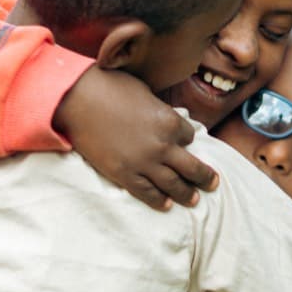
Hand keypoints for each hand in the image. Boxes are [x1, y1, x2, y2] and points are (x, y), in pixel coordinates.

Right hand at [53, 66, 217, 209]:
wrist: (79, 100)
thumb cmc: (110, 87)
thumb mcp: (145, 91)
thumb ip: (158, 109)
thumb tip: (163, 117)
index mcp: (170, 121)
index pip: (190, 136)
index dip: (187, 139)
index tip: (184, 142)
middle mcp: (163, 146)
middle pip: (192, 167)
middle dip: (205, 177)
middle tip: (213, 183)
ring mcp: (144, 163)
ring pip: (174, 185)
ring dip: (187, 194)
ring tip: (194, 200)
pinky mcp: (124, 174)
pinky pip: (147, 193)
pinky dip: (158, 201)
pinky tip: (166, 205)